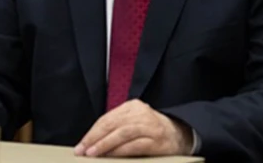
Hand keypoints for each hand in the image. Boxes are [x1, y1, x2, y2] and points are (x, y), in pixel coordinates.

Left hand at [73, 100, 191, 157]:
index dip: (92, 132)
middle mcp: (141, 113)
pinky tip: (111, 156)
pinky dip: (120, 151)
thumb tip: (92, 142)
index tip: (81, 144)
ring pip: (122, 133)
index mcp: (132, 106)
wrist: (181, 135)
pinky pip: (135, 145)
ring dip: (105, 144)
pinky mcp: (156, 141)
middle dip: (94, 138)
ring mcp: (150, 126)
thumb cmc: (152, 131)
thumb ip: (117, 127)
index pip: (107, 118)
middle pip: (112, 124)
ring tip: (93, 153)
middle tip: (82, 150)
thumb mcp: (134, 122)